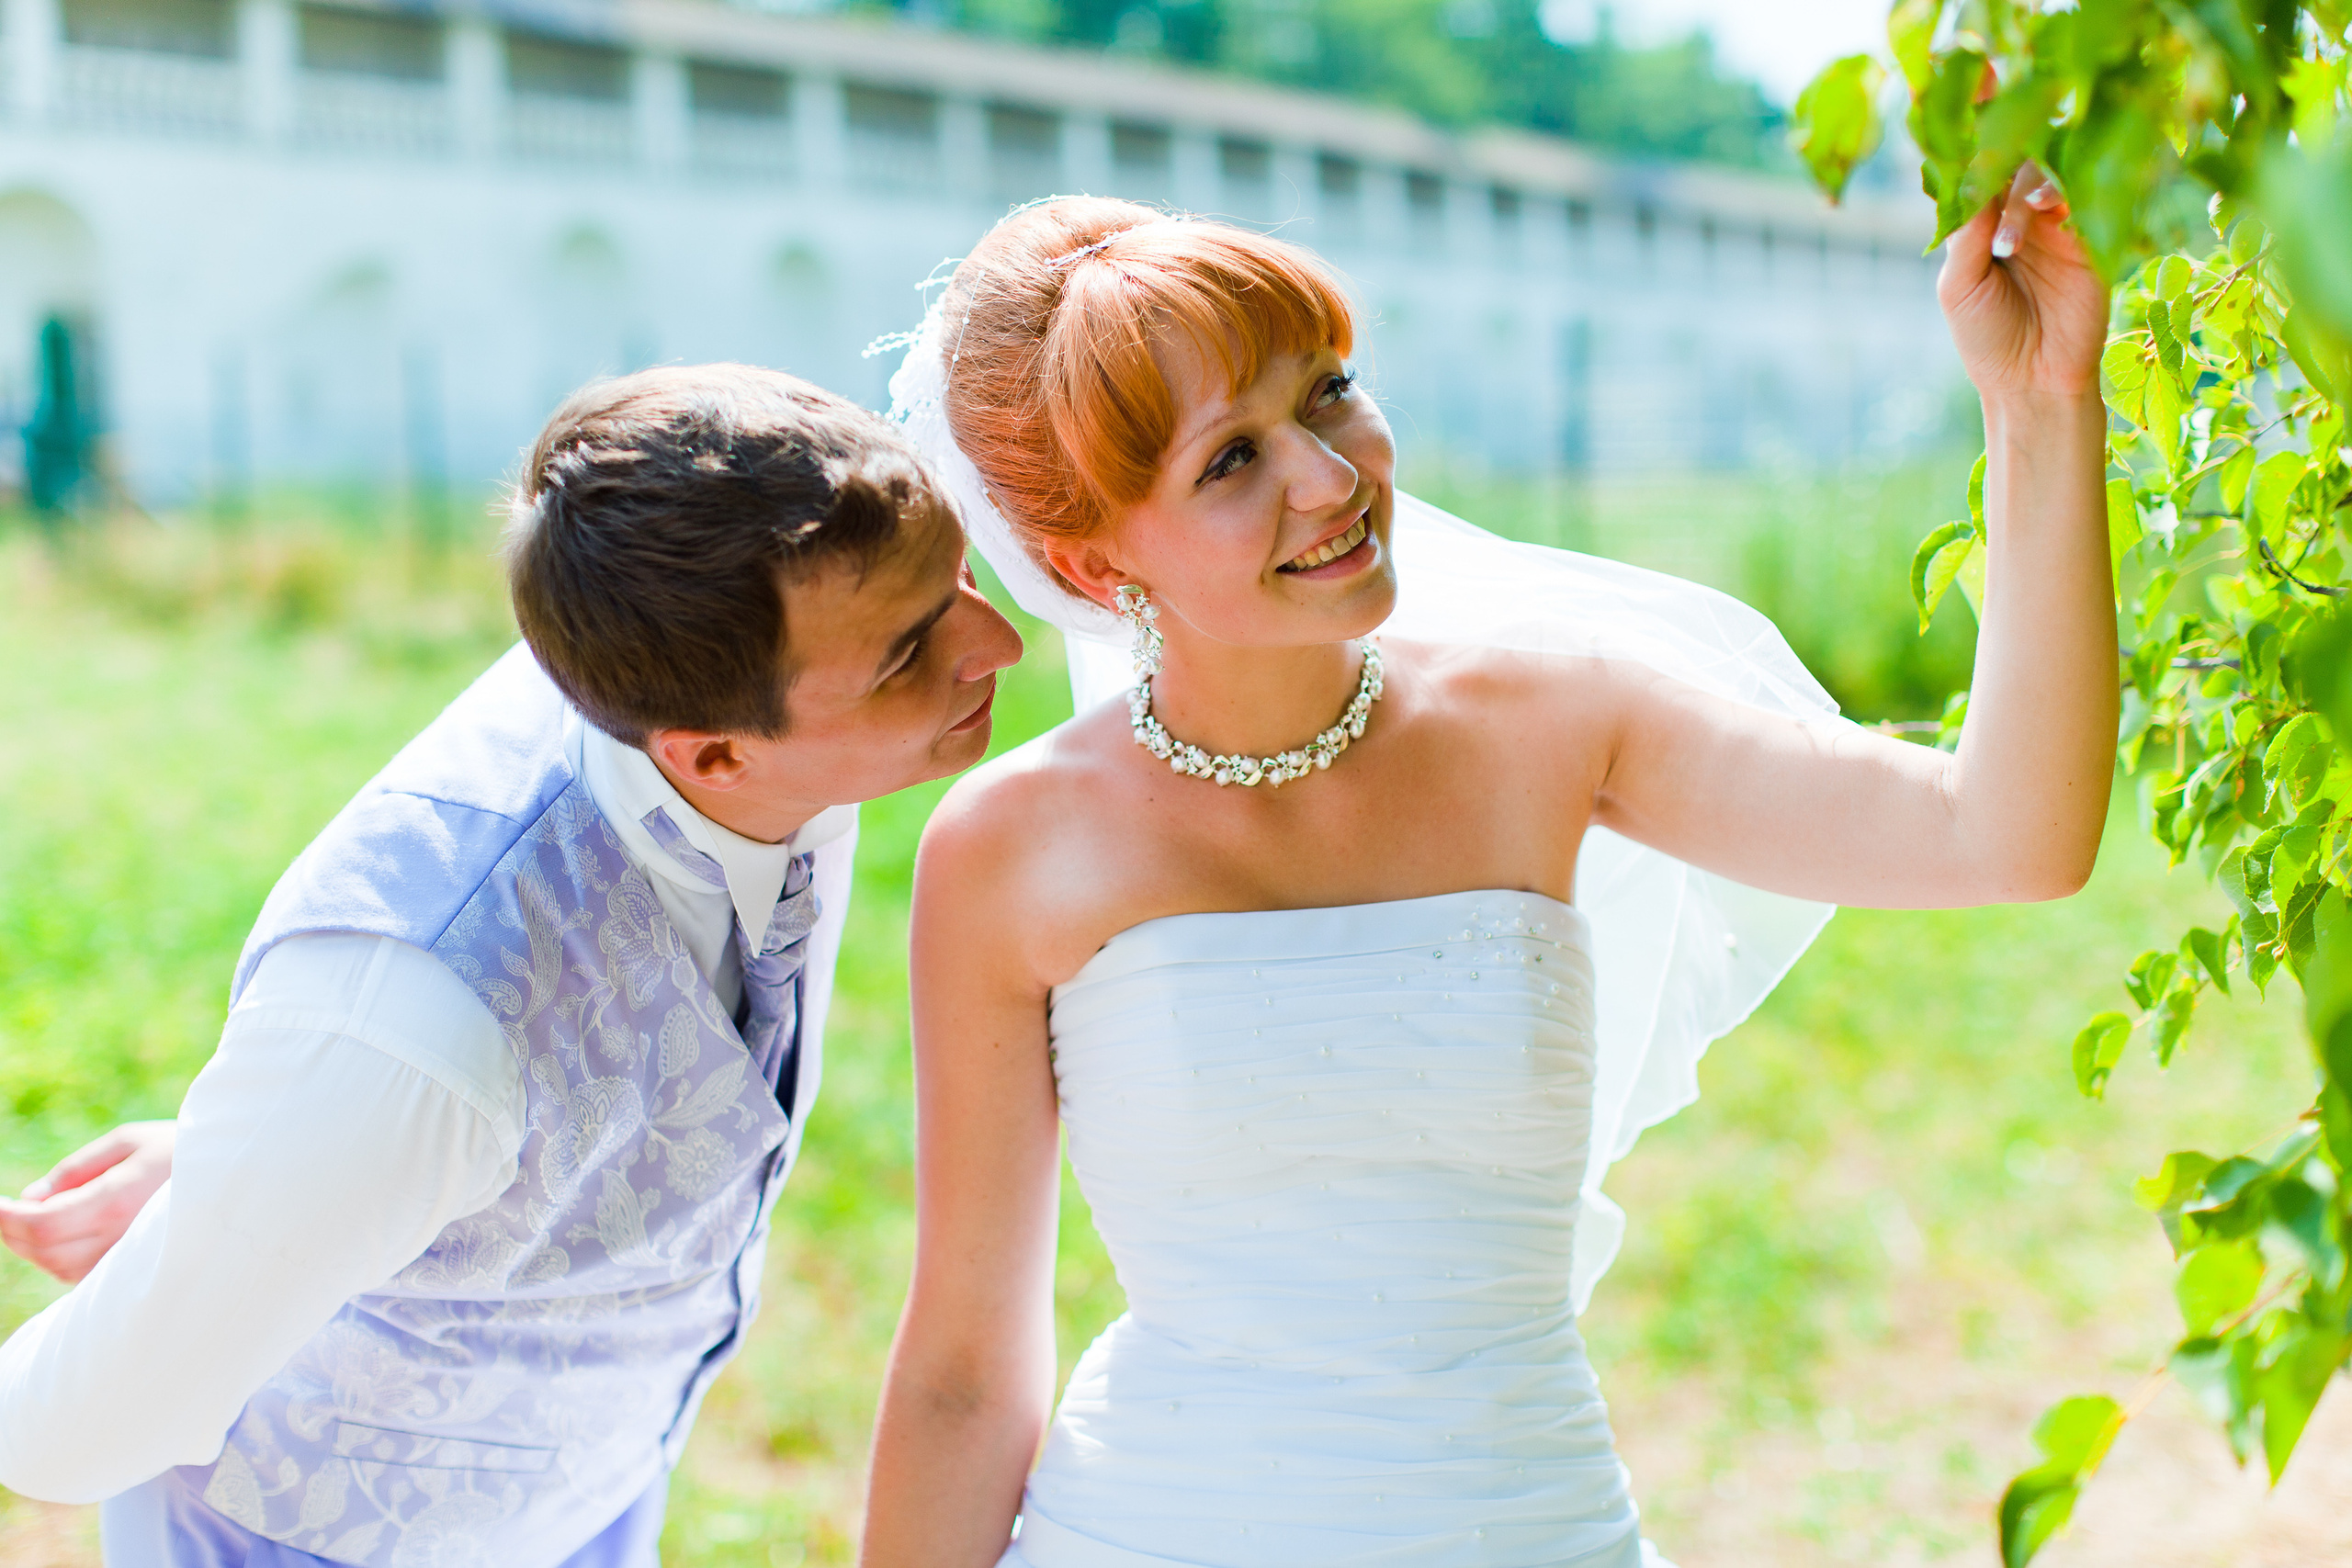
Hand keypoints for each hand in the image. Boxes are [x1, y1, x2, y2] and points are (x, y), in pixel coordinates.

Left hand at [0, 1122, 175, 1283]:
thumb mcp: (129, 1141)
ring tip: (38, 1215)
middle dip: (13, 1231)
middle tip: (6, 1208)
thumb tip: (30, 1196)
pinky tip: (65, 1232)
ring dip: (33, 1245)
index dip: (7, 1218)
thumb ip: (75, 1169)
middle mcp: (122, 1239)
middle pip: (42, 1249)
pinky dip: (57, 1255)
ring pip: (55, 1266)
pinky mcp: (133, 1273)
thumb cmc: (183, 1151)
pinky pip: (76, 1274)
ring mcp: (129, 1262)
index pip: (42, 1224)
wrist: (237, 1179)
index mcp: (119, 1201)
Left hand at [1939, 163, 2111, 403]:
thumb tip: (1973, 180)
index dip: (1975, 163)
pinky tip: (2045, 207)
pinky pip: (2087, 197)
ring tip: (2010, 240)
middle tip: (1988, 212)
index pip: (1981, 177)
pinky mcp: (2091, 238)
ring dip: (2027, 191)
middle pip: (2017, 167)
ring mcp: (2058, 226)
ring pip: (2049, 177)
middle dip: (2001, 178)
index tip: (1965, 161)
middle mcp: (2021, 219)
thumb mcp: (1960, 287)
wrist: (2034, 381)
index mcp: (1984, 227)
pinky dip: (2066, 191)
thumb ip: (1966, 235)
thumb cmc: (1986, 337)